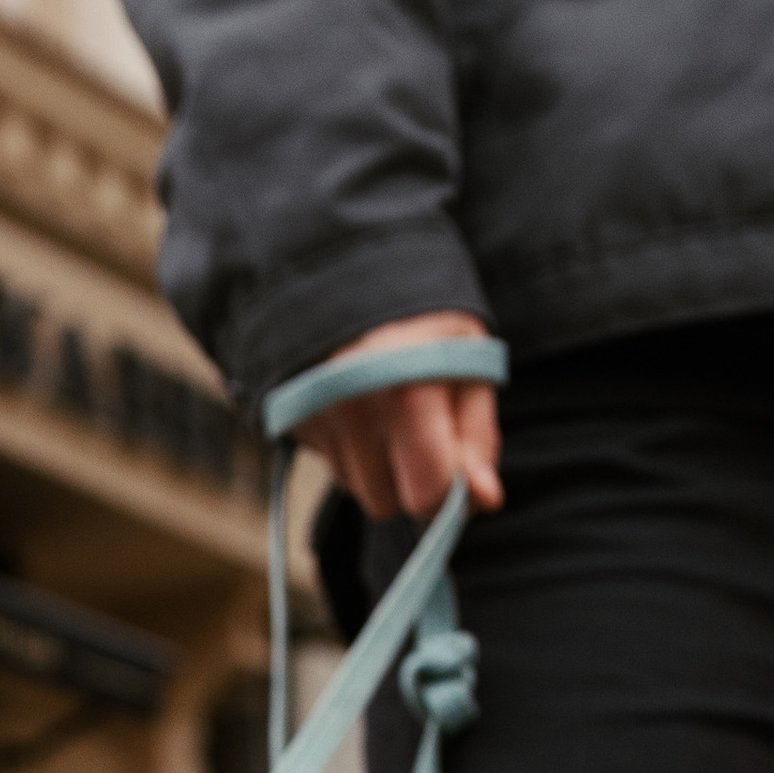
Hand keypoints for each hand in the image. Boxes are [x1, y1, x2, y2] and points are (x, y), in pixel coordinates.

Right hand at [303, 309, 502, 520]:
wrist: (349, 269)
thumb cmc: (425, 323)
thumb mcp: (469, 366)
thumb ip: (478, 438)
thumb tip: (485, 501)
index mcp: (407, 391)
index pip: (425, 496)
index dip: (447, 495)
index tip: (456, 473)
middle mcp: (353, 408)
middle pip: (385, 503)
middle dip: (407, 482)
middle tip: (420, 431)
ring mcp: (314, 415)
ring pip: (355, 490)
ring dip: (377, 468)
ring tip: (386, 412)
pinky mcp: (288, 420)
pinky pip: (330, 468)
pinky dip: (350, 451)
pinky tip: (358, 409)